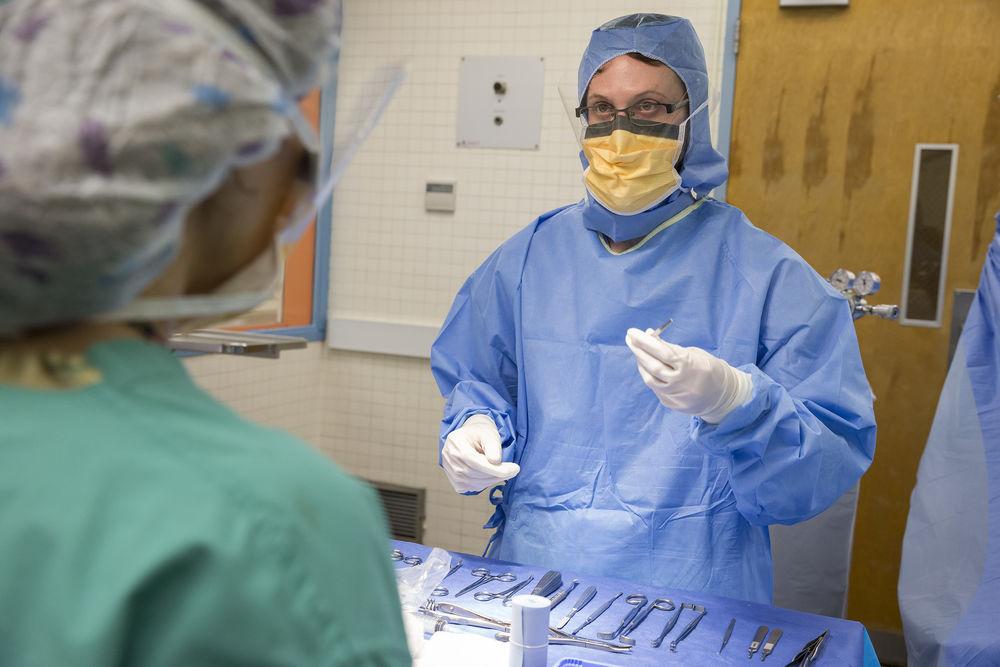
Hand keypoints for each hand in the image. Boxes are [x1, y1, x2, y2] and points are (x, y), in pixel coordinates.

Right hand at [441, 414, 519, 492]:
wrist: (472, 435)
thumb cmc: (482, 433)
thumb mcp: (490, 434)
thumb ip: (493, 447)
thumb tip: (495, 462)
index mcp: (455, 442)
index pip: (474, 461)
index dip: (494, 469)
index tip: (514, 469)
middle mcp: (448, 456)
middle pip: (472, 473)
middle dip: (495, 475)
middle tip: (512, 471)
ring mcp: (448, 469)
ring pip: (471, 483)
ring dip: (491, 480)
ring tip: (503, 473)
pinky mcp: (453, 479)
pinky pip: (468, 487)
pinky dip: (482, 484)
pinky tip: (491, 476)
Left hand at [625, 328, 751, 423]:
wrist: (723, 396)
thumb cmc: (709, 368)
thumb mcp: (694, 354)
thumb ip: (671, 348)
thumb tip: (649, 337)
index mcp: (689, 365)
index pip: (661, 351)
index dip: (644, 341)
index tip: (632, 332)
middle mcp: (681, 382)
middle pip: (652, 365)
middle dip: (638, 350)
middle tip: (629, 339)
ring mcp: (675, 396)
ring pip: (649, 379)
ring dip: (641, 363)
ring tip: (637, 351)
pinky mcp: (672, 404)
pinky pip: (655, 388)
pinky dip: (649, 375)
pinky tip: (647, 366)